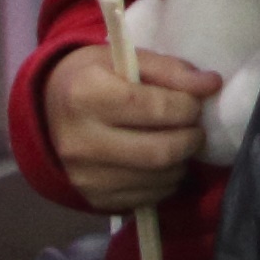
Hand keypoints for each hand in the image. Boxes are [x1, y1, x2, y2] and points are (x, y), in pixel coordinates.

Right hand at [46, 31, 221, 214]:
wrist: (48, 113)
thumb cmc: (95, 78)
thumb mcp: (127, 60)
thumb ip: (171, 70)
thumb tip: (211, 84)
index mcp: (86, 95)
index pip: (155, 109)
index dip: (187, 106)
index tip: (194, 101)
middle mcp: (81, 141)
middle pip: (160, 152)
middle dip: (191, 139)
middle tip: (195, 128)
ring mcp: (85, 176)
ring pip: (157, 179)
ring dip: (181, 162)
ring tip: (179, 143)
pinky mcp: (93, 199)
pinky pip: (146, 199)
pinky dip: (166, 182)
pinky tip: (163, 164)